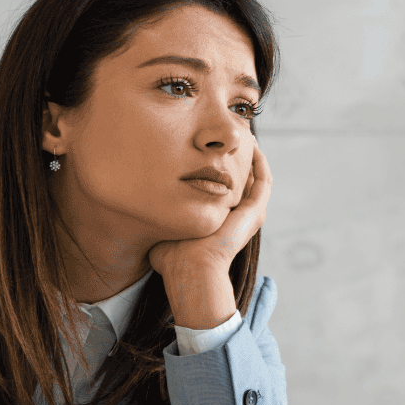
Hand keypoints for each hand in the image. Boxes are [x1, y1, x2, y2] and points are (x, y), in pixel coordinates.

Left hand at [149, 145, 271, 329]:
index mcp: (221, 219)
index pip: (224, 187)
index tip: (206, 148)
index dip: (219, 166)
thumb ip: (160, 214)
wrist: (191, 271)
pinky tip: (251, 144)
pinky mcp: (255, 211)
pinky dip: (260, 161)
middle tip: (226, 135)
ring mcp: (250, 214)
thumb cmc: (173, 258)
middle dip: (236, 156)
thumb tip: (140, 202)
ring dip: (252, 155)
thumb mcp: (165, 227)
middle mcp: (238, 216)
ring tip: (244, 133)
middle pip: (243, 178)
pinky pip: (264, 180)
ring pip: (257, 176)